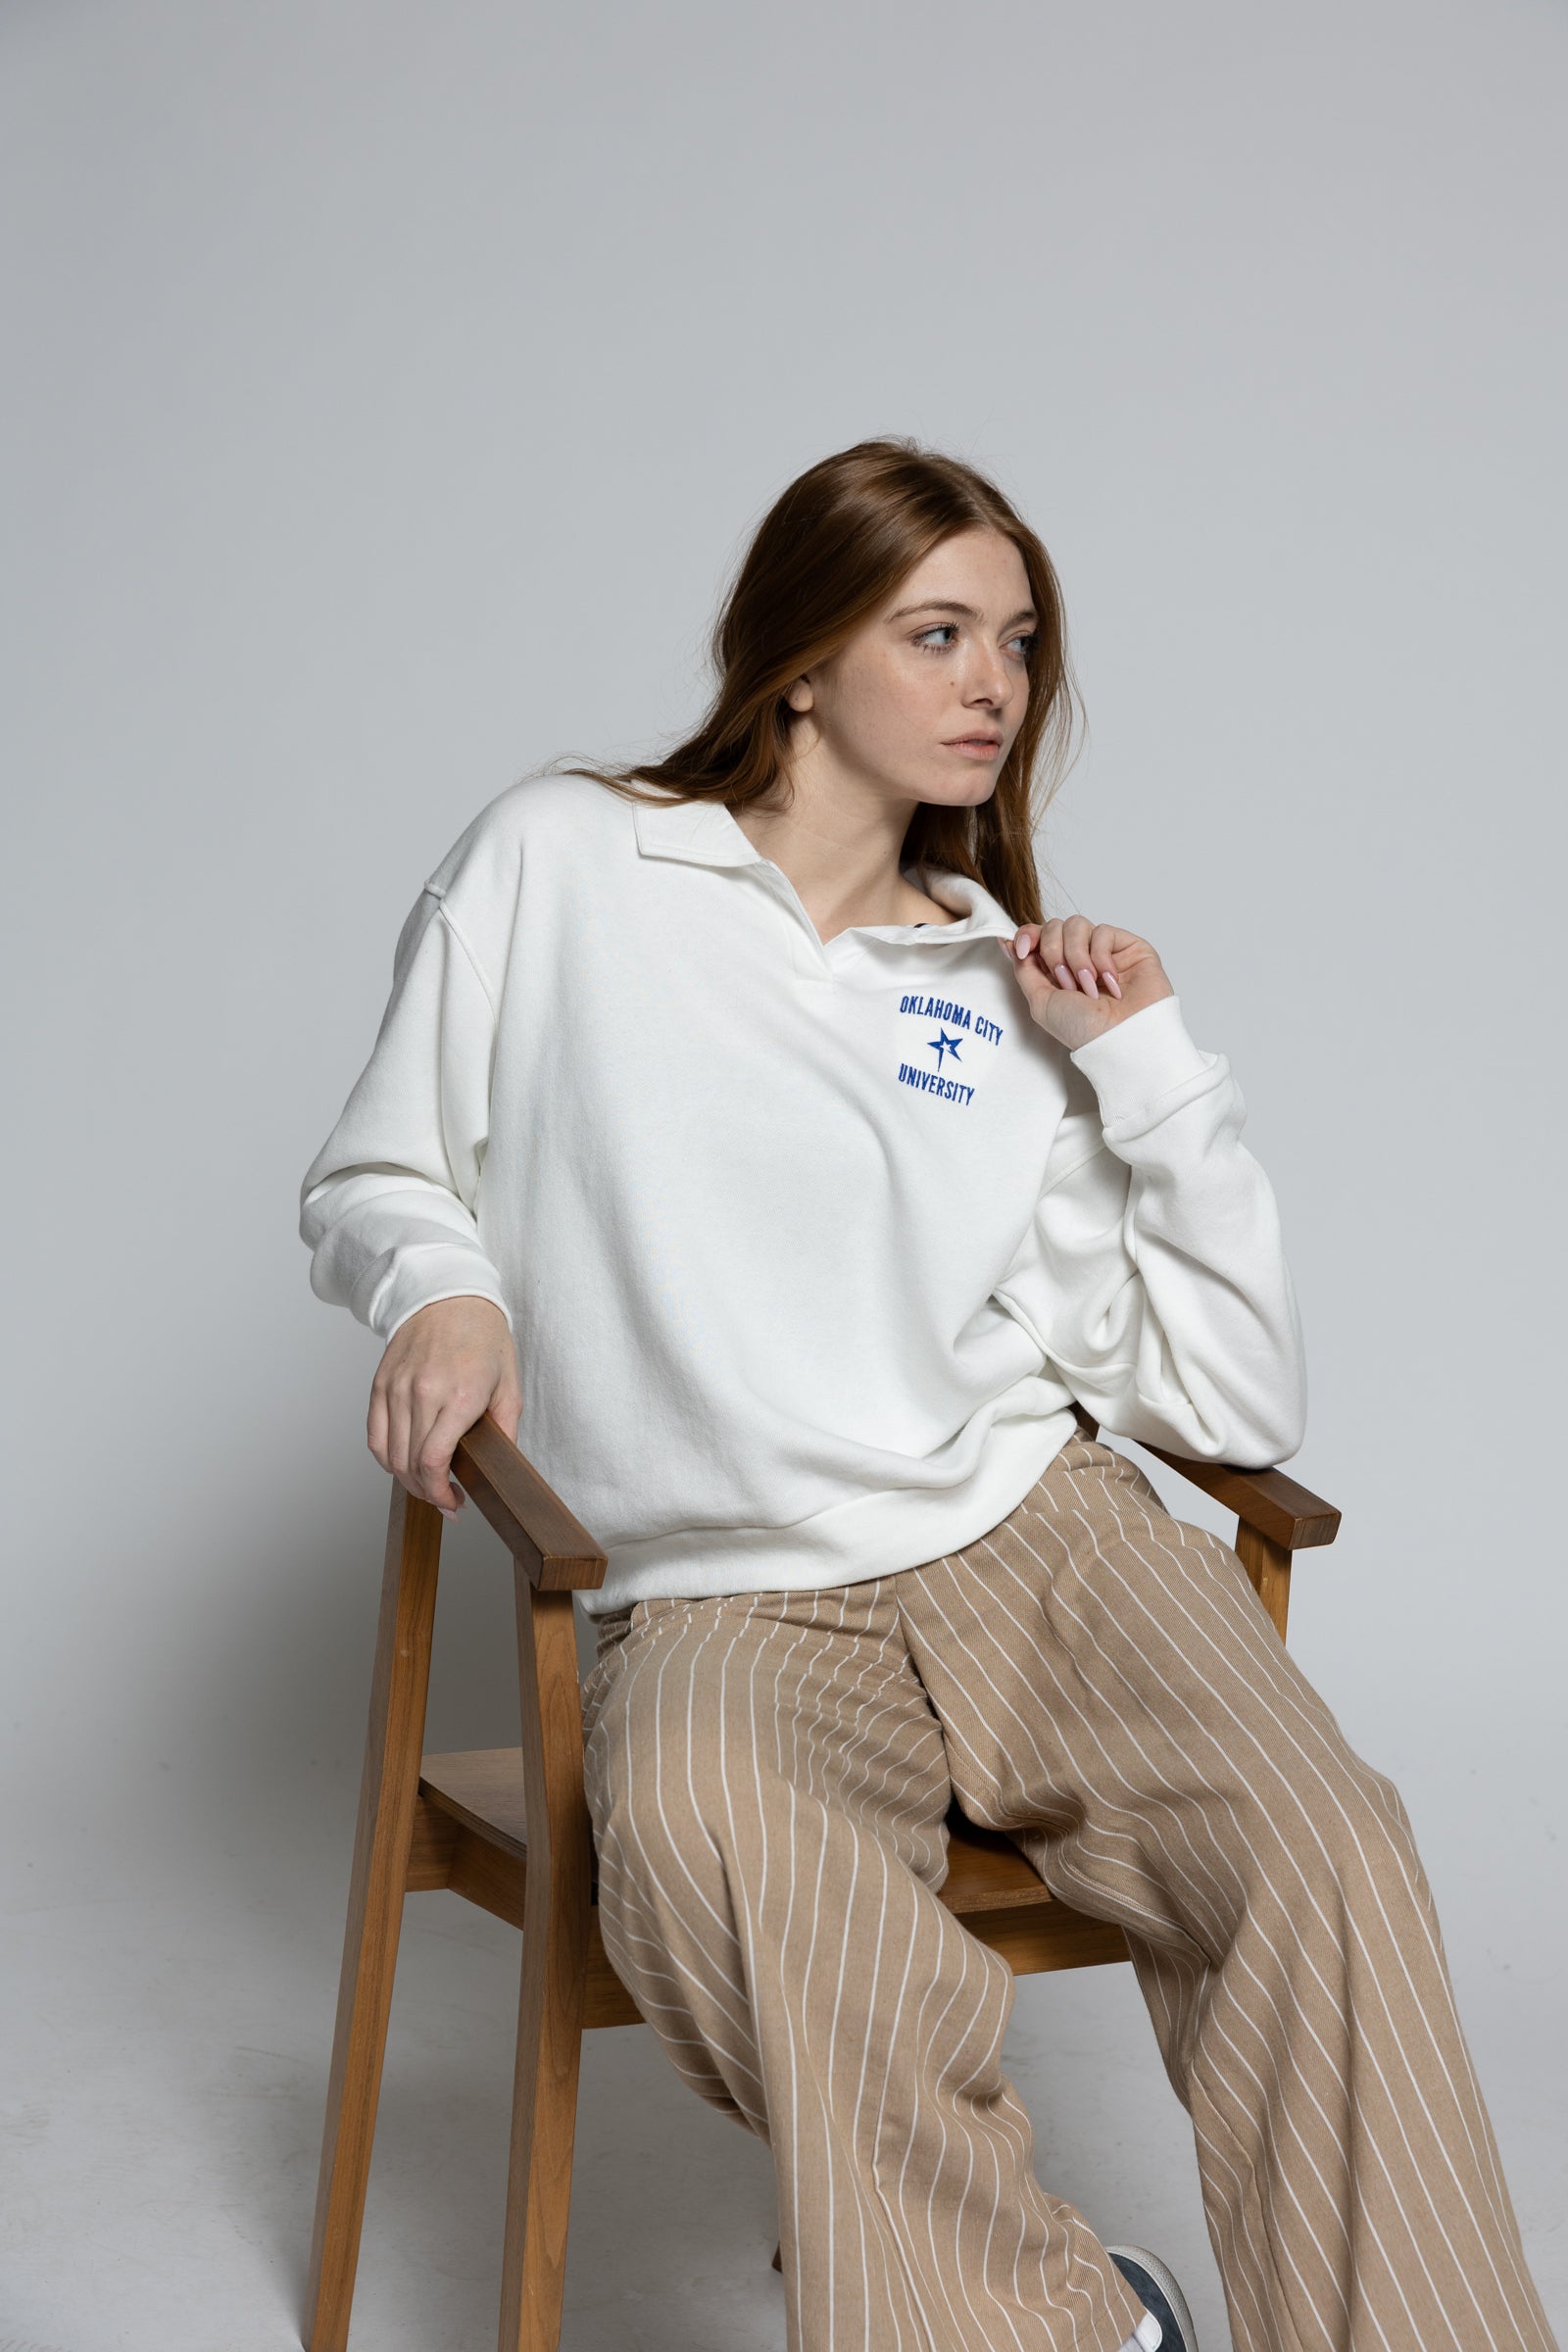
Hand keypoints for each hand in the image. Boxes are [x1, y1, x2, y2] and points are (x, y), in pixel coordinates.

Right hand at [367, 1295, 521, 1518]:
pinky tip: (403, 1465)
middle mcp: (424, 1391)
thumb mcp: (509, 1383)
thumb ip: (505, 1429)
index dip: (441, 1493)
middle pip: (411, 1464)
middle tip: (445, 1500)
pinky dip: (386, 1459)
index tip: (454, 1503)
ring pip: (390, 1455)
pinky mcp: (380, 1384)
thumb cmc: (483, 1337)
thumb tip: (500, 1468)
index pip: (434, 1460)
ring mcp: (397, 1387)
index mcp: (461, 1394)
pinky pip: (374, 1436)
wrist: (448, 1295)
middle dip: (428, 1493)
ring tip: (426, 1485)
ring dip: (407, 1481)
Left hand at [1001, 914, 1173, 1050]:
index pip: (1037, 935)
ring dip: (1077, 958)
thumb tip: (1009, 943)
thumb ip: (1024, 970)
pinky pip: (1102, 932)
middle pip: (1053, 926)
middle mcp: (1078, 958)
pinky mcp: (1127, 946)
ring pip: (1076, 925)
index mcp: (1056, 971)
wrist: (1121, 1037)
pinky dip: (1101, 957)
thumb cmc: (1085, 1029)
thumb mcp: (1041, 1002)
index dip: (1027, 936)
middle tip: (1066, 984)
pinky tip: (1110, 982)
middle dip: (1054, 954)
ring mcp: (1103, 951)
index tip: (1023, 950)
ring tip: (1088, 986)